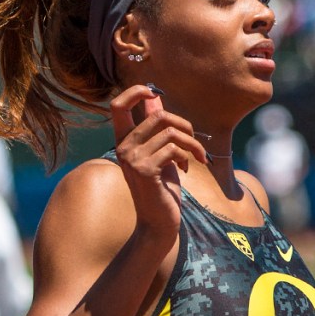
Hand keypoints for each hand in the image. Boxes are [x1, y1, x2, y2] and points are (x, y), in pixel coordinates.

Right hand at [110, 84, 207, 240]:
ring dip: (192, 143)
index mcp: (123, 141)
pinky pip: (174, 149)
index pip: (117, 106)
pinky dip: (188, 156)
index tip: (154, 92)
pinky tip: (187, 169)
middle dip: (184, 124)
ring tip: (197, 157)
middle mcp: (123, 148)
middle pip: (157, 115)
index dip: (135, 92)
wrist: (158, 223)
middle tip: (194, 140)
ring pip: (171, 132)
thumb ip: (156, 129)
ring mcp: (132, 159)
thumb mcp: (159, 154)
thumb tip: (155, 96)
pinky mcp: (145, 170)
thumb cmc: (161, 188)